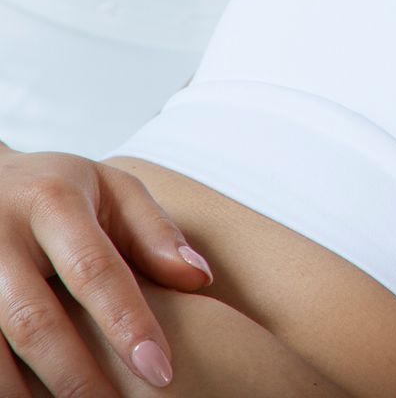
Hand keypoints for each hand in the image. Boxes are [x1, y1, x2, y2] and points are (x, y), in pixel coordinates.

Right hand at [0, 144, 212, 394]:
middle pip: (34, 320)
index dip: (128, 325)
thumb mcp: (112, 190)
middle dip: (75, 376)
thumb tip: (200, 279)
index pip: (95, 270)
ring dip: (23, 394)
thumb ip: (155, 234)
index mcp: (52, 202)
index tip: (162, 372)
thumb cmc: (59, 190)